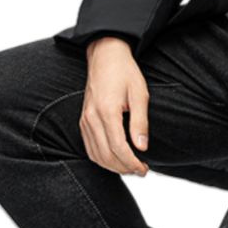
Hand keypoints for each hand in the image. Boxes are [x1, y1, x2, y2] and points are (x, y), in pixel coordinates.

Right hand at [80, 37, 149, 175]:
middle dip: (124, 168)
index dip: (131, 163)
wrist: (105, 56)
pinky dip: (101, 158)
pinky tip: (115, 159)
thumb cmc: (125, 72)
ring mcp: (84, 120)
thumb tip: (142, 148)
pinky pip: (89, 148)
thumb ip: (140, 122)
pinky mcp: (83, 121)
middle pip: (106, 156)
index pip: (118, 148)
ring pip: (95, 155)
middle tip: (141, 170)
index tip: (144, 169)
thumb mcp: (140, 93)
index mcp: (107, 111)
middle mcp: (91, 118)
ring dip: (113, 166)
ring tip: (130, 167)